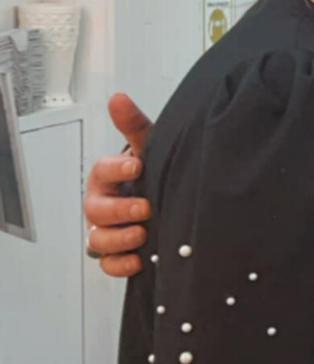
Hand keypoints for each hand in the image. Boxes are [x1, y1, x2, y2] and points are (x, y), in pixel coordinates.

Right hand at [83, 94, 153, 276]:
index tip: (137, 165)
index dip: (117, 169)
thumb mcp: (148, 146)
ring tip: (143, 234)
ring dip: (119, 238)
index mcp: (107, 177)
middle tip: (145, 208)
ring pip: (99, 239)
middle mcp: (102, 204)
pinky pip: (109, 263)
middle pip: (96, 210)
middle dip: (119, 210)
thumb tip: (118, 99)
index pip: (102, 171)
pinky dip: (121, 264)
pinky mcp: (117, 252)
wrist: (166, 195)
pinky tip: (139, 261)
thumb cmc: (151, 171)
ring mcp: (107, 229)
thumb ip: (134, 126)